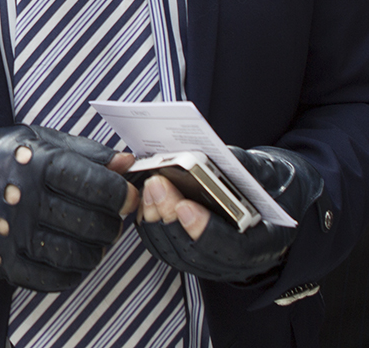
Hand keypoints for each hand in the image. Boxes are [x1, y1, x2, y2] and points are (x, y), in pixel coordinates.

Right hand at [0, 125, 138, 291]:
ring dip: (96, 250)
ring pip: (77, 254)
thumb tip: (127, 163)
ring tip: (93, 237)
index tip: (126, 197)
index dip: (121, 195)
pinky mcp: (6, 260)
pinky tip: (73, 256)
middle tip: (110, 218)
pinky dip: (72, 272)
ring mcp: (15, 234)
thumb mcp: (41, 140)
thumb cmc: (4, 157)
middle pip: (90, 223)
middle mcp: (26, 200)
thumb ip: (86, 152)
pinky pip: (52, 278)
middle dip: (111, 223)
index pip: (97, 186)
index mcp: (37, 165)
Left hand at [136, 145, 322, 282]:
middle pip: (197, 253)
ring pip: (176, 254)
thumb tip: (216, 155)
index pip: (235, 250)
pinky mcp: (193, 254)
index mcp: (267, 243)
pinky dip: (152, 225)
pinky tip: (145, 199)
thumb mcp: (267, 170)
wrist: (272, 195)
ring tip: (149, 186)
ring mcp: (214, 262)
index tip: (185, 205)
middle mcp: (240, 261)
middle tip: (157, 184)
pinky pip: (166, 248)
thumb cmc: (271, 182)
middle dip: (171, 218)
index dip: (206, 231)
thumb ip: (243, 165)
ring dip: (156, 220)